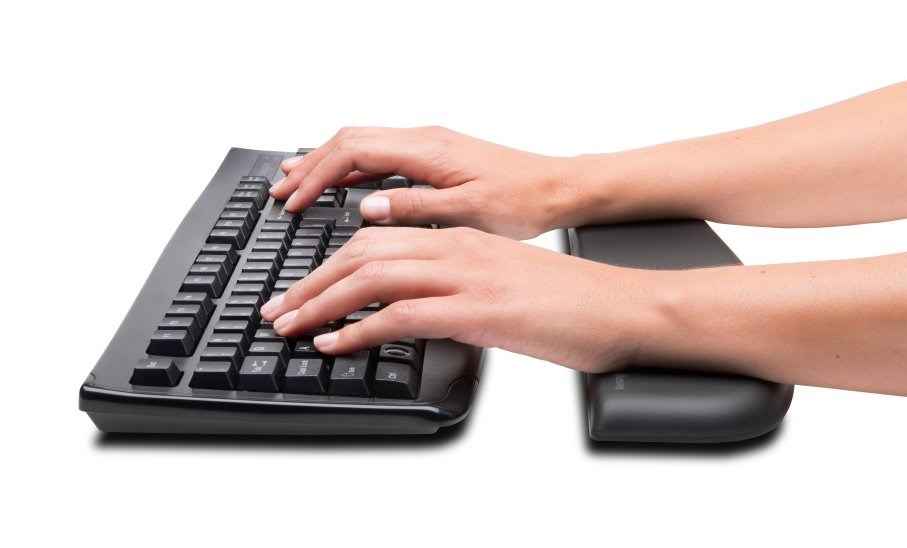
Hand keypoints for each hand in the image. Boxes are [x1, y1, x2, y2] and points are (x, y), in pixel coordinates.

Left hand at [259, 226, 657, 373]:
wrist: (621, 306)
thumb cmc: (571, 301)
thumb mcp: (504, 283)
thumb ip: (459, 286)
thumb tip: (421, 310)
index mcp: (462, 238)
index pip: (378, 237)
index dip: (331, 263)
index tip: (304, 289)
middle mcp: (458, 247)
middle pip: (362, 250)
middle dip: (311, 281)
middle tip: (279, 310)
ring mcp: (467, 275)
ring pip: (372, 275)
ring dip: (322, 302)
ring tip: (291, 327)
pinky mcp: (479, 308)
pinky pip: (402, 313)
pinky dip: (360, 329)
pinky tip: (337, 344)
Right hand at [269, 126, 588, 239]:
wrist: (556, 188)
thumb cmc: (521, 202)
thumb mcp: (468, 212)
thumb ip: (414, 207)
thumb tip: (366, 208)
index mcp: (427, 150)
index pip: (354, 151)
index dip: (317, 175)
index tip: (293, 200)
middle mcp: (424, 140)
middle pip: (350, 141)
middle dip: (311, 165)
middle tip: (281, 192)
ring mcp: (428, 145)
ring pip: (362, 144)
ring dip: (327, 162)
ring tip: (297, 184)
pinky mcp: (434, 156)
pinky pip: (380, 153)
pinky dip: (351, 166)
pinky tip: (341, 182)